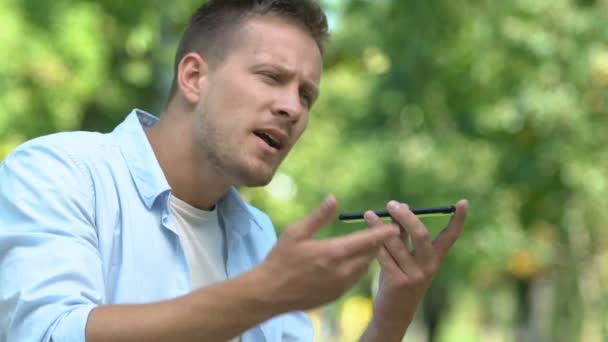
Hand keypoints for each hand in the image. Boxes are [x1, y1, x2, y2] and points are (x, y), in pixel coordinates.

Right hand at [255, 195, 399, 313]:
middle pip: (370, 254)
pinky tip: (349, 259)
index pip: (368, 241)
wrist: (269, 294)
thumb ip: (319, 216)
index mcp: (334, 253)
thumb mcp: (296, 232)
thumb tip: (334, 199)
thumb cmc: (280, 259)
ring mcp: (341, 286)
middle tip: (381, 230)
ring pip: (363, 267)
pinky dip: (356, 267)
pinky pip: (354, 278)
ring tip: (367, 243)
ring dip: (367, 255)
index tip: (394, 224)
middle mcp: (342, 271)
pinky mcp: (337, 295)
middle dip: (376, 242)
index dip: (384, 232)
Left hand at [361, 200, 467, 340]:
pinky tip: (365, 235)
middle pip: (421, 234)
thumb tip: (401, 207)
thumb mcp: (407, 258)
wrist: (393, 314)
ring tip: (368, 214)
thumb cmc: (399, 279)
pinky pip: (384, 256)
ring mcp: (414, 275)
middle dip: (406, 216)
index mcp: (434, 259)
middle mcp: (428, 266)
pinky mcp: (398, 282)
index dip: (458, 219)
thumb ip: (405, 235)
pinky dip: (373, 243)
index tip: (463, 202)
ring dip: (380, 226)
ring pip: (397, 243)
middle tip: (391, 204)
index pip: (451, 236)